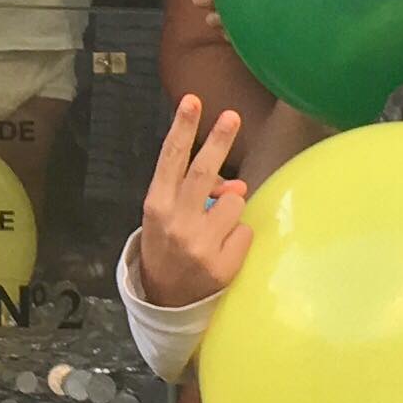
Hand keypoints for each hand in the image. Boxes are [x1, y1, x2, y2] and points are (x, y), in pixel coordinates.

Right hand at [137, 94, 251, 307]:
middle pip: (202, 172)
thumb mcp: (167, 218)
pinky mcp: (222, 265)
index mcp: (157, 206)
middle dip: (218, 140)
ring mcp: (199, 244)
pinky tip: (223, 251)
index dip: (182, 128)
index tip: (192, 100)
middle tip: (232, 116)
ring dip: (231, 211)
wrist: (165, 302)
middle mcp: (176, 222)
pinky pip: (245, 232)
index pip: (171, 160)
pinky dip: (239, 238)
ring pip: (234, 203)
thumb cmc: (168, 248)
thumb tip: (237, 186)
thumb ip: (194, 194)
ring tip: (215, 231)